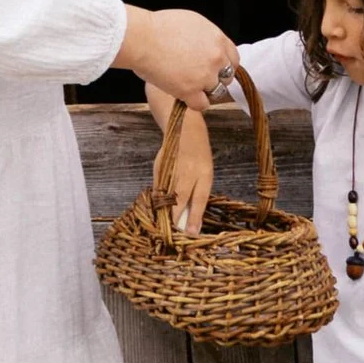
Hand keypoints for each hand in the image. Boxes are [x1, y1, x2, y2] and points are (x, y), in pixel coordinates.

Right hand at [116, 3, 236, 108]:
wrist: (141, 38)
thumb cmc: (157, 26)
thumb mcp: (191, 22)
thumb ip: (205, 37)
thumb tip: (205, 45)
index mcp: (217, 39)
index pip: (233, 58)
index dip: (224, 65)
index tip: (215, 69)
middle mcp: (216, 58)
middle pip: (227, 76)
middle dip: (215, 78)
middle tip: (200, 78)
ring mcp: (205, 75)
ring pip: (217, 91)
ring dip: (205, 91)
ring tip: (190, 87)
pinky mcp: (190, 91)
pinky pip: (202, 104)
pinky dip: (194, 102)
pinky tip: (185, 96)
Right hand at [156, 102, 217, 232]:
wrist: (185, 129)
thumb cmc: (199, 157)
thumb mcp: (205, 173)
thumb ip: (197, 193)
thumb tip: (191, 219)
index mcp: (205, 173)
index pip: (200, 198)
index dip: (196, 216)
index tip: (192, 233)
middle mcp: (189, 171)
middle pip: (181, 197)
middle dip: (177, 217)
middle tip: (174, 232)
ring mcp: (173, 168)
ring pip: (168, 194)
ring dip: (166, 210)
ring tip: (165, 225)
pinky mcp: (160, 167)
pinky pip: (158, 187)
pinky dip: (158, 199)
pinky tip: (159, 208)